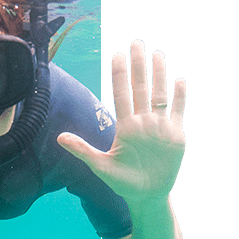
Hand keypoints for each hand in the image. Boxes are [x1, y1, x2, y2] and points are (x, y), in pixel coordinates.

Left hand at [58, 40, 185, 204]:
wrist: (147, 196)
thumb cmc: (123, 182)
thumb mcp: (100, 166)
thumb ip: (82, 150)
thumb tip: (58, 138)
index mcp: (125, 126)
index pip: (121, 94)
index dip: (119, 75)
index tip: (116, 55)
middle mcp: (143, 122)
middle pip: (141, 87)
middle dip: (139, 65)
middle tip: (136, 42)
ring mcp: (160, 127)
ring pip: (160, 94)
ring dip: (160, 74)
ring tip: (158, 54)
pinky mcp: (176, 135)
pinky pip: (178, 111)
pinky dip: (180, 97)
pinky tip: (180, 81)